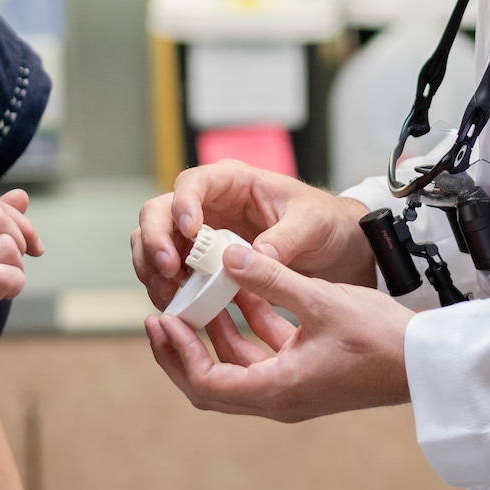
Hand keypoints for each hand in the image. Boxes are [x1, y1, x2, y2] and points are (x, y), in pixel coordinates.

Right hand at [0, 192, 42, 395]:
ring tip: (3, 285)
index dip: (17, 222)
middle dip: (22, 238)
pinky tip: (1, 297)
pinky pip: (5, 277)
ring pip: (6, 246)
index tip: (26, 245)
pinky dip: (15, 285)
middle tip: (18, 264)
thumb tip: (22, 195)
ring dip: (17, 267)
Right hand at [131, 162, 376, 308]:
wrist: (336, 248)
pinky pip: (169, 272)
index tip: (190, 231)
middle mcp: (209, 204)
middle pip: (158, 211)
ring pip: (153, 242)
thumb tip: (252, 259)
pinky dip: (166, 288)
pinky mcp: (201, 263)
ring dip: (152, 268)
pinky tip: (179, 306)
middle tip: (169, 270)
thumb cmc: (325, 223)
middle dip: (155, 240)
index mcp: (234, 182)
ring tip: (170, 295)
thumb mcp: (312, 225)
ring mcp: (200, 234)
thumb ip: (283, 239)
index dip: (183, 204)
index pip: (193, 182)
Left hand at [144, 244, 412, 421]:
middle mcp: (278, 398)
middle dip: (184, 349)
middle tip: (163, 316)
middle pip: (211, 383)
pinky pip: (264, 355)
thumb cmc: (380, 338)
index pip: (206, 382)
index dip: (178, 352)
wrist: (426, 362)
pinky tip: (245, 293)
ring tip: (198, 296)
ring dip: (216, 334)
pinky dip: (249, 329)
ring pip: (237, 367)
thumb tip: (226, 254)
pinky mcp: (307, 374)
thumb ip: (271, 277)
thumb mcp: (320, 300)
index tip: (164, 319)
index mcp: (276, 390)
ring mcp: (293, 389)